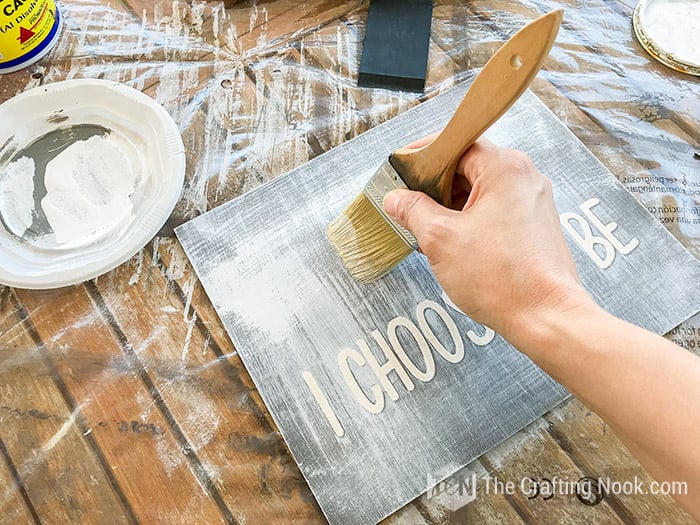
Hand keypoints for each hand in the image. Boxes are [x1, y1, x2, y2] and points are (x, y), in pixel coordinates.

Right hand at [383, 138, 591, 343]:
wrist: (546, 318)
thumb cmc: (501, 278)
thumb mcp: (440, 239)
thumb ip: (413, 210)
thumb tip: (396, 198)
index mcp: (504, 168)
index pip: (457, 143)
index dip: (424, 155)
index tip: (402, 168)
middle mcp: (524, 178)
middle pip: (470, 166)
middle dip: (436, 185)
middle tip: (410, 203)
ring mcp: (533, 202)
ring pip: (482, 191)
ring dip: (452, 206)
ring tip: (428, 230)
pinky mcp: (536, 226)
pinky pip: (496, 210)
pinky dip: (471, 220)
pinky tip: (453, 243)